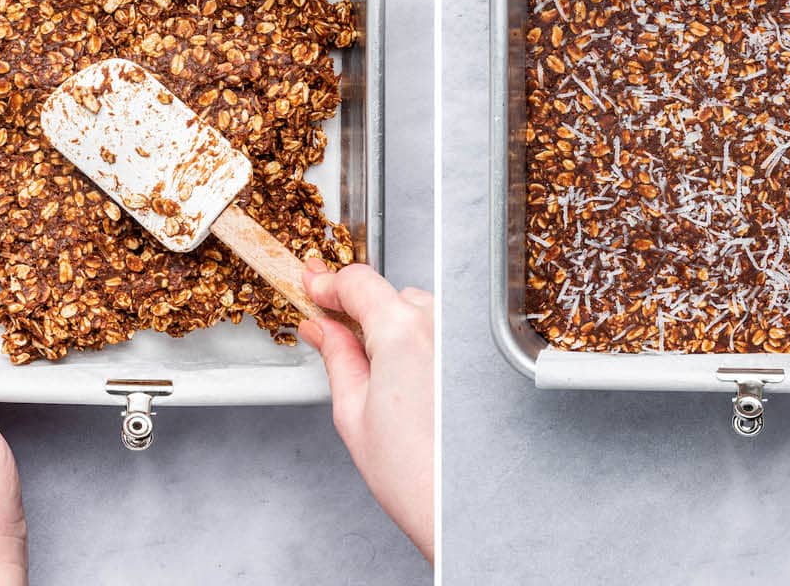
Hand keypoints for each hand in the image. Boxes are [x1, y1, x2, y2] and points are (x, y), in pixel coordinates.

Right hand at [299, 262, 433, 562]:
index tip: (312, 285)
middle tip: (337, 341)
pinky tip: (410, 380)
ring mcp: (461, 337)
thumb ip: (336, 355)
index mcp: (402, 330)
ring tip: (381, 377)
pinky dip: (419, 341)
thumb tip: (321, 327)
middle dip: (360, 313)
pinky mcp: (476, 354)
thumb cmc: (413, 473)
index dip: (328, 282)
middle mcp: (438, 324)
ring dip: (393, 327)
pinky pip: (439, 330)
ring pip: (415, 310)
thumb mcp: (352, 412)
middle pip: (387, 295)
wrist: (460, 507)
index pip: (357, 281)